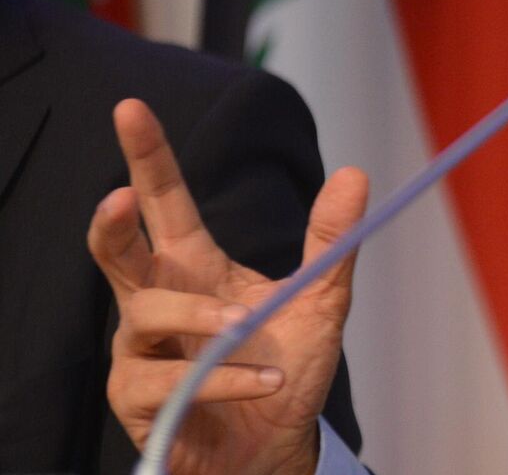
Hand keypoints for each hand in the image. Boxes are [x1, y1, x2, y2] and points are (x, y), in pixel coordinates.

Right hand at [87, 99, 367, 474]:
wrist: (275, 446)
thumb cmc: (284, 370)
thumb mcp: (320, 300)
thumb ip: (332, 241)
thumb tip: (354, 172)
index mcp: (196, 266)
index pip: (166, 202)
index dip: (148, 156)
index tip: (131, 108)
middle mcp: (158, 301)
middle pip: (117, 250)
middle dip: (110, 222)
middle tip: (116, 197)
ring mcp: (142, 351)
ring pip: (145, 315)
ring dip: (199, 320)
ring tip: (245, 329)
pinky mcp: (141, 400)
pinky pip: (169, 381)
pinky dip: (223, 379)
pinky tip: (264, 382)